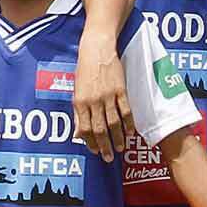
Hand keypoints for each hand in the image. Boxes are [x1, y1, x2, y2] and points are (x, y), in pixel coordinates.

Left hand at [73, 33, 133, 160]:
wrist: (96, 49)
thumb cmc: (84, 70)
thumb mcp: (76, 90)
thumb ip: (78, 112)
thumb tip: (78, 132)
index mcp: (79, 102)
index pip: (84, 129)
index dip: (90, 142)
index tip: (95, 151)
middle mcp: (93, 101)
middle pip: (99, 129)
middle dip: (104, 146)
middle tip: (108, 157)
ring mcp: (108, 96)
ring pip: (114, 123)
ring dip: (118, 138)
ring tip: (120, 148)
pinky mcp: (120, 90)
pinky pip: (126, 111)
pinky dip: (129, 124)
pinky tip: (130, 133)